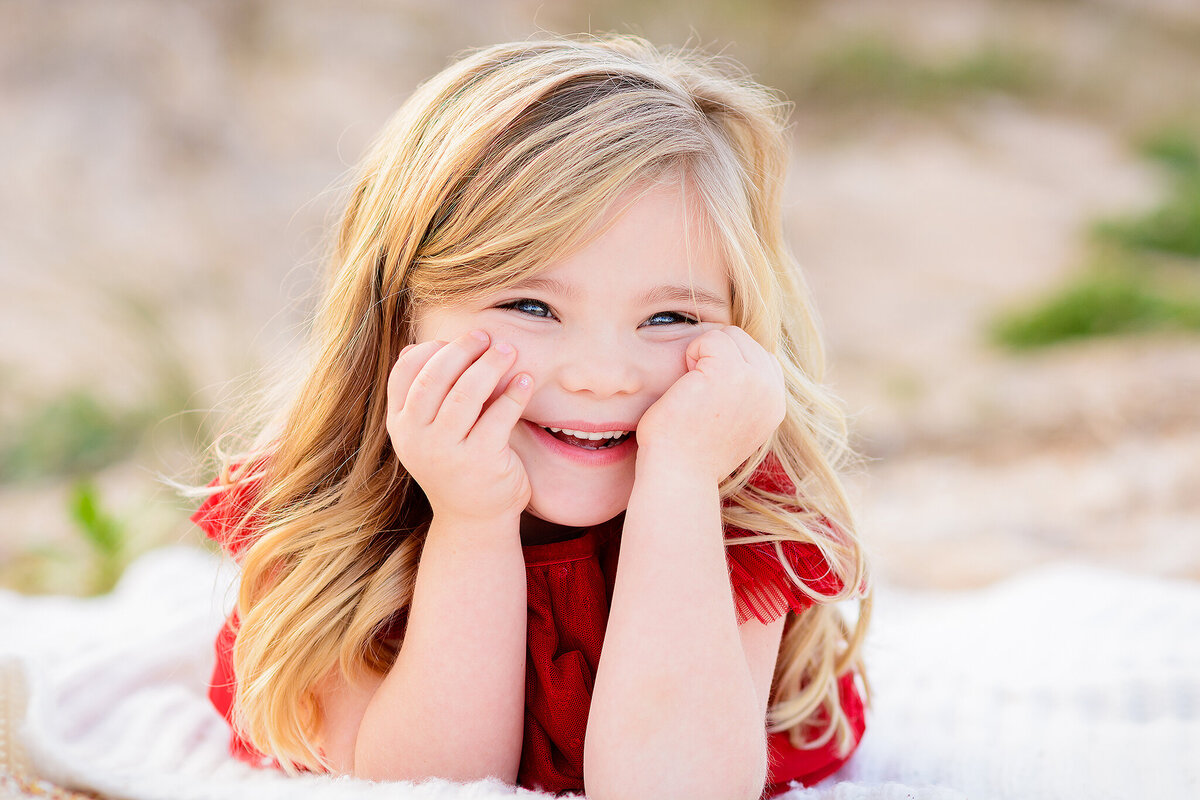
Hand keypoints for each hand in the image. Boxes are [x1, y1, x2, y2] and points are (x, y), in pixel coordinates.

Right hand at [387, 330, 533, 523]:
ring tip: (509, 351)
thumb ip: (423, 393)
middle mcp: (417, 439)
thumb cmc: (455, 462)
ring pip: (465, 394)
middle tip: (487, 337)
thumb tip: (414, 346)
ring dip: (490, 365)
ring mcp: (447, 453)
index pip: (404, 373)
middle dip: (462, 350)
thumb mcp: (428, 431)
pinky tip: (526, 380)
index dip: (431, 349)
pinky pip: (499, 416)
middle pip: (434, 378)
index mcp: (401, 425)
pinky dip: (514, 393)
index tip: (455, 340)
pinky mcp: (481, 462)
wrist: (475, 518)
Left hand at [635, 326, 784, 480]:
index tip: (709, 400)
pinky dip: (690, 355)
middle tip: (698, 395)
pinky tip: (686, 387)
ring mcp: (755, 380)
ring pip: (729, 335)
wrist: (678, 475)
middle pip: (745, 341)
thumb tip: (740, 367)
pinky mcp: (730, 372)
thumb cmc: (691, 452)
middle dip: (715, 358)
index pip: (759, 357)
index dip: (728, 366)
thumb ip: (744, 395)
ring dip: (703, 356)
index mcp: (775, 405)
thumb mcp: (732, 423)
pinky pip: (709, 339)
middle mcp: (772, 392)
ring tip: (694, 391)